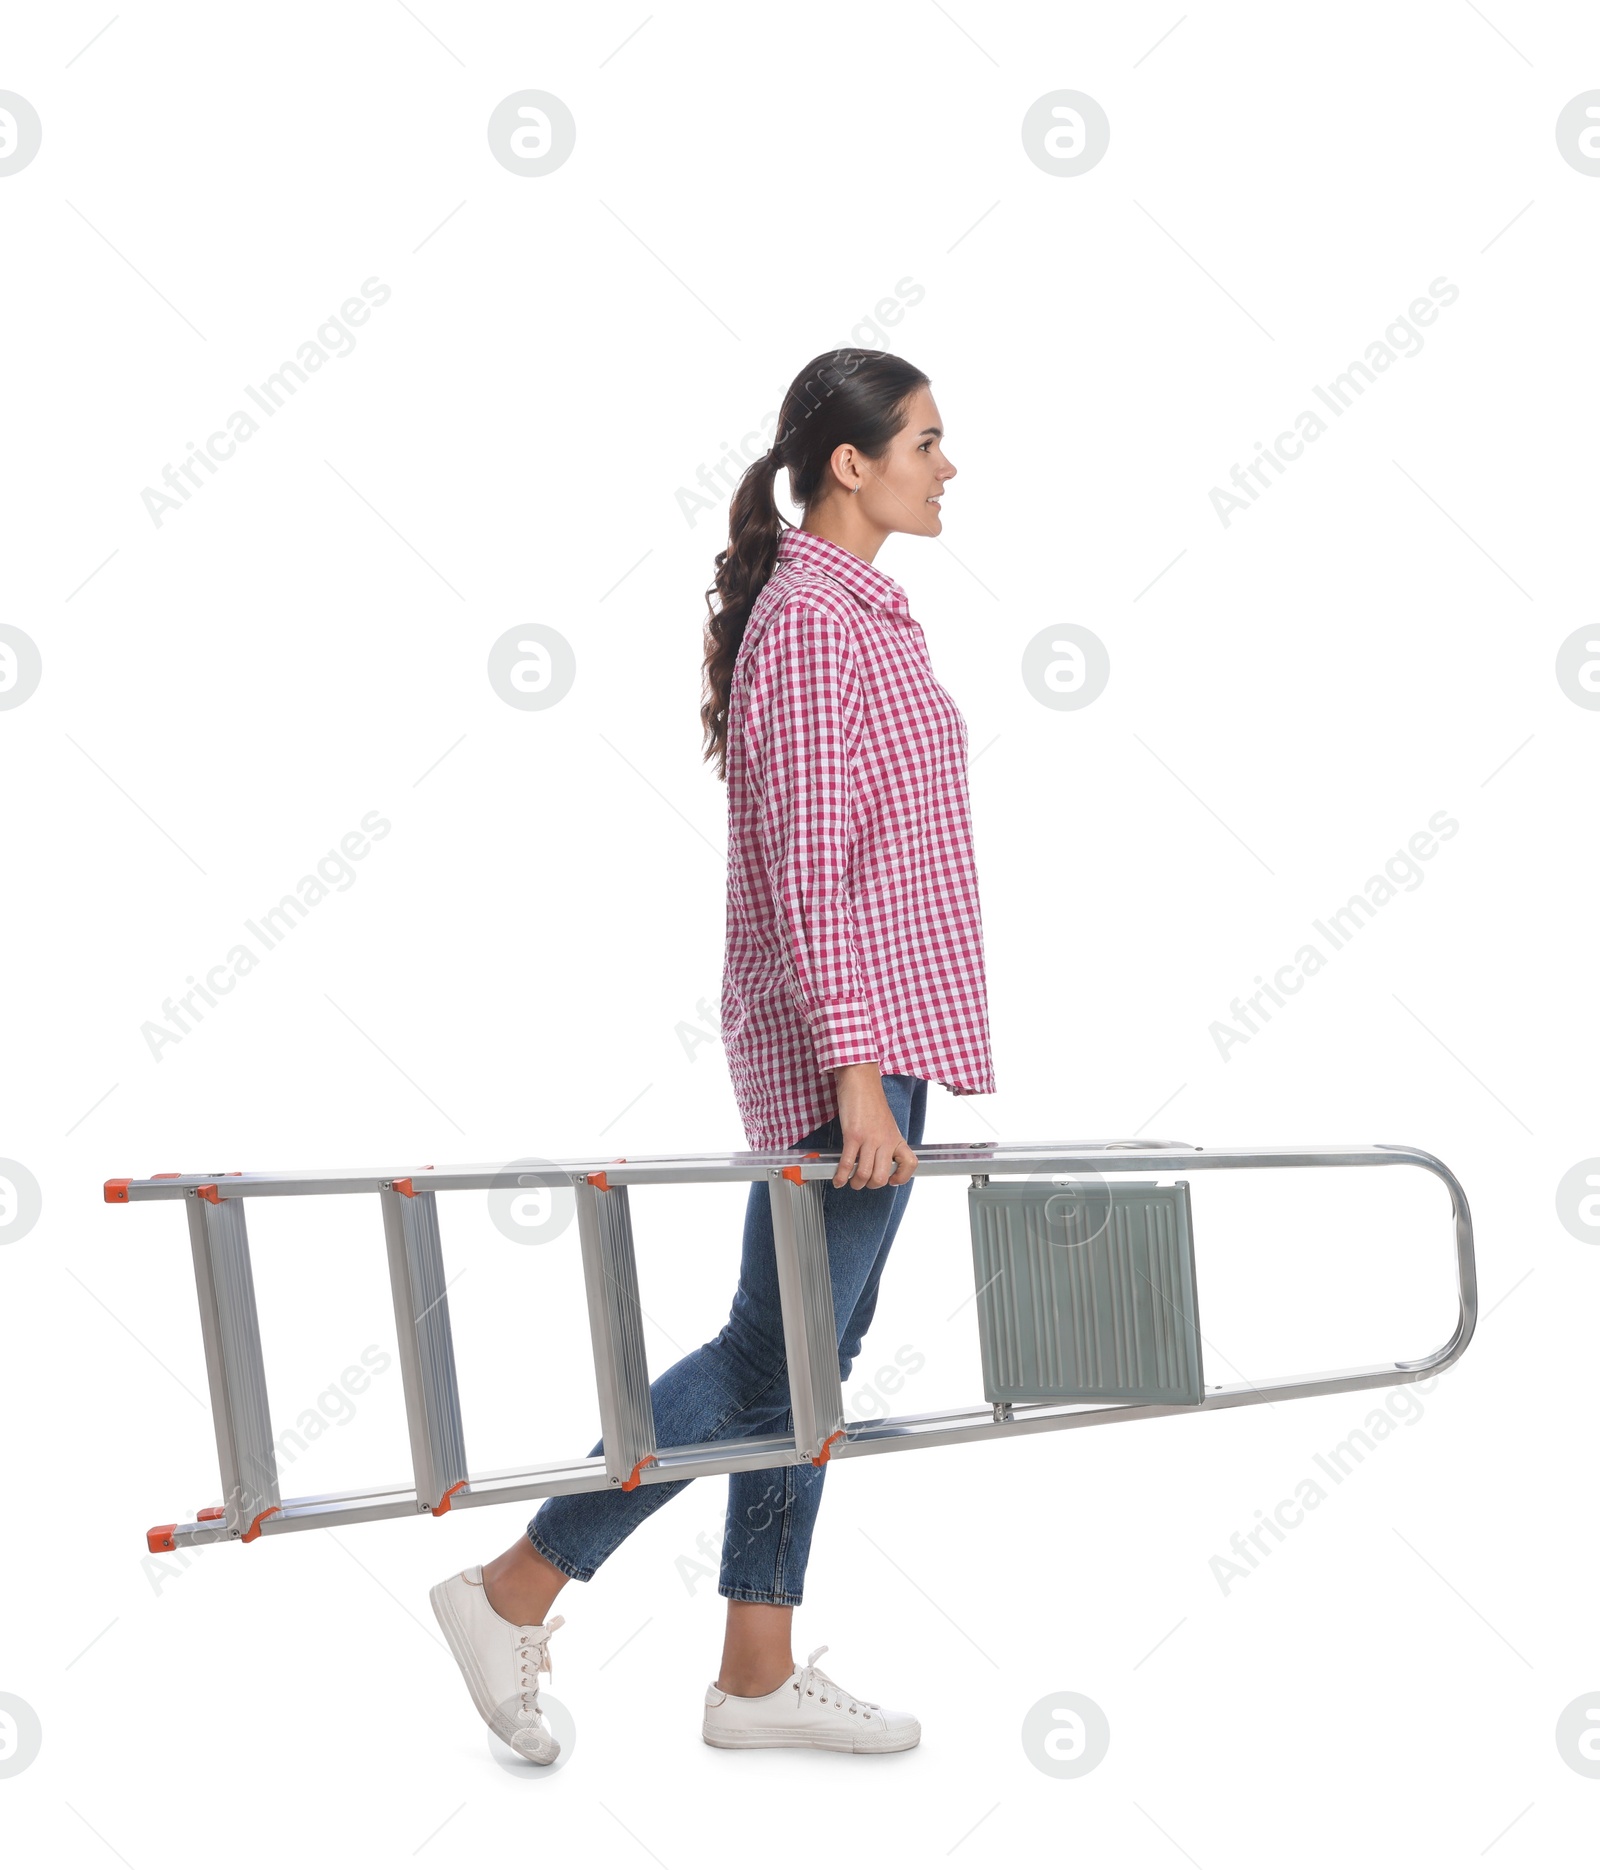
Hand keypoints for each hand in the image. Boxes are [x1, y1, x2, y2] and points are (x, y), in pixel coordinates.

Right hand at [831, 1064, 917, 1188]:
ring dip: (855, 1183)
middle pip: (882, 1176)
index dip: (902, 1177)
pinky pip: (847, 1163)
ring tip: (849, 1181)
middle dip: (871, 1185)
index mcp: (895, 1138)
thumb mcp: (885, 1123)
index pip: (909, 1164)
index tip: (892, 1180)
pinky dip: (841, 1175)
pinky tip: (838, 1178)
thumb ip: (884, 1142)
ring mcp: (869, 1139)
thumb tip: (876, 1159)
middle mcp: (885, 1140)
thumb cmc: (870, 1099)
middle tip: (863, 1181)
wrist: (860, 1080)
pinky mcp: (853, 1135)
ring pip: (865, 1174)